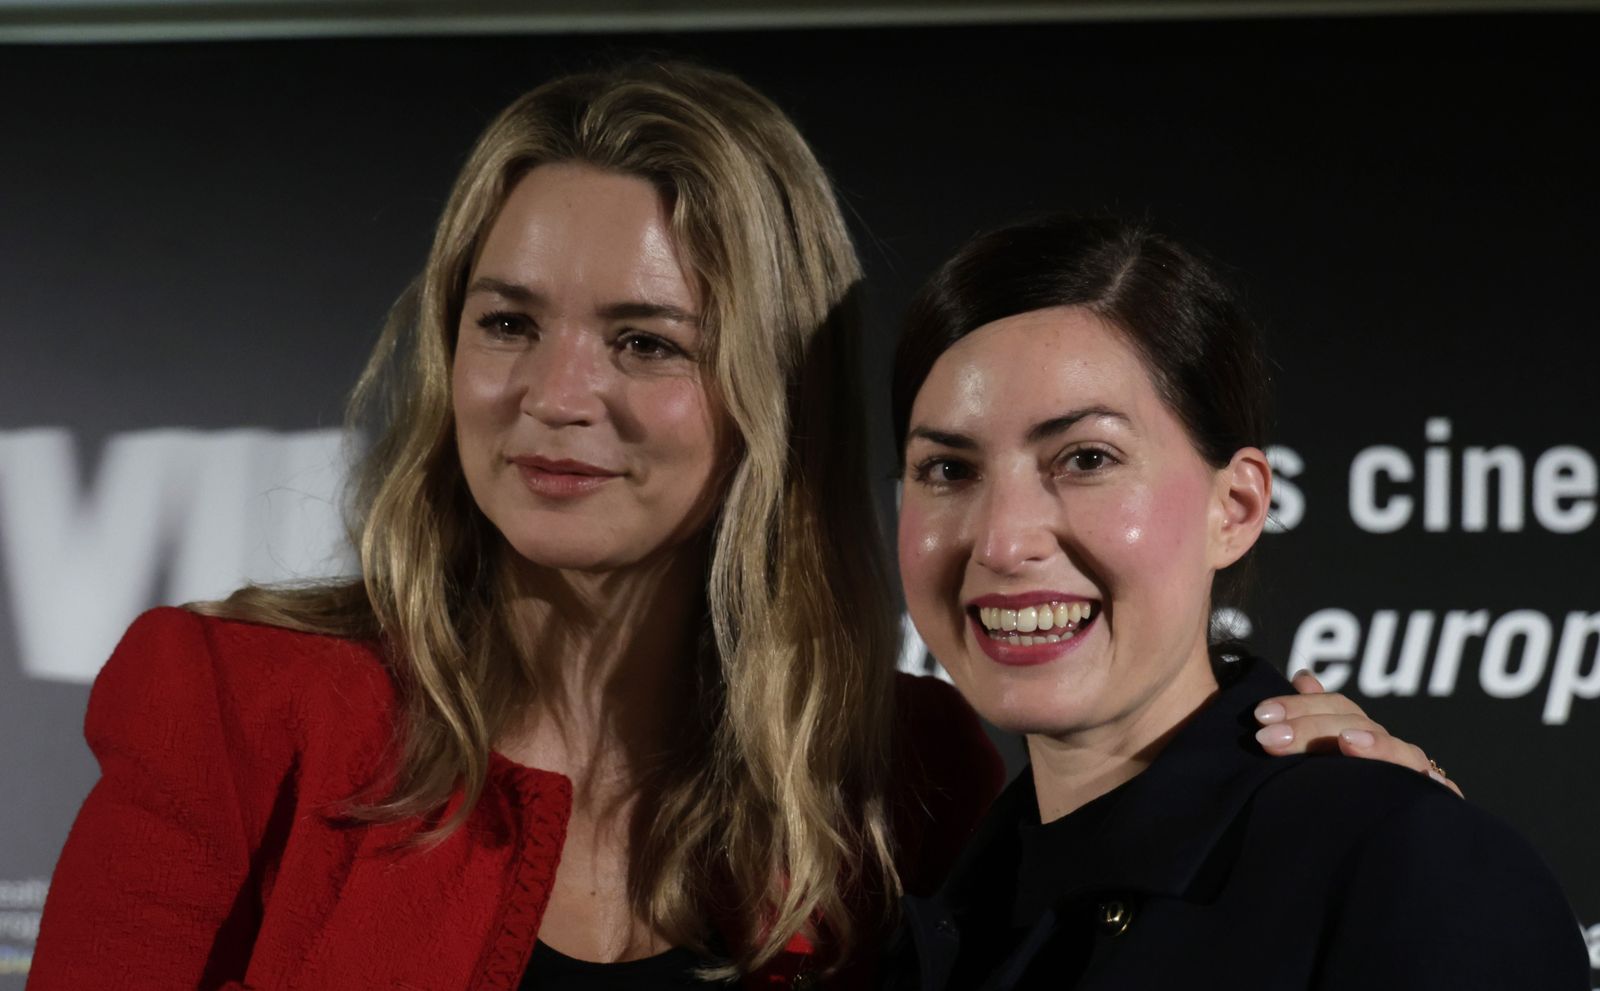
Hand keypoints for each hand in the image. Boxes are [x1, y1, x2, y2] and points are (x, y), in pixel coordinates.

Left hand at [1253, 670, 1462, 797]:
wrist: (1383, 851)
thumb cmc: (1341, 799)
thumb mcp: (1320, 760)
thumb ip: (1313, 720)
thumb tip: (1304, 676)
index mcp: (1361, 737)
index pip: (1337, 707)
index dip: (1300, 705)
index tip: (1261, 715)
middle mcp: (1388, 751)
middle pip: (1359, 725)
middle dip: (1311, 728)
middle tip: (1269, 738)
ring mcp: (1414, 776)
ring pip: (1401, 753)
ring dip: (1375, 745)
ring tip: (1346, 742)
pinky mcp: (1436, 806)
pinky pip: (1439, 794)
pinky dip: (1435, 786)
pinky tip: (1425, 783)